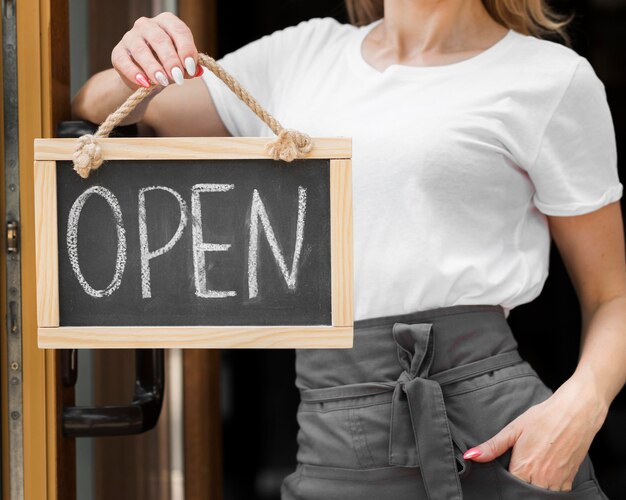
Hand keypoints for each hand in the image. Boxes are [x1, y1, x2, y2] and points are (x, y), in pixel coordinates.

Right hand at [111, 12, 202, 89]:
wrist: (144, 77)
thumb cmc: (166, 65)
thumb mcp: (180, 65)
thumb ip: (188, 67)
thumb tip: (198, 71)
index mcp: (166, 22)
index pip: (179, 30)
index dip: (186, 49)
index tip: (191, 68)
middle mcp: (147, 25)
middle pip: (160, 40)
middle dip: (171, 60)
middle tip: (178, 77)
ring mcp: (130, 37)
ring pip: (141, 50)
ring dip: (153, 67)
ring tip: (163, 81)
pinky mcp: (118, 53)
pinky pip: (125, 62)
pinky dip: (135, 73)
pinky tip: (145, 83)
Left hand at [462, 375, 607, 490]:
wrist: (576, 413)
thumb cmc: (543, 418)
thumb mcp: (514, 429)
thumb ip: (492, 447)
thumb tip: (470, 456)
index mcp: (524, 467)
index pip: (509, 487)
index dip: (505, 482)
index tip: (506, 472)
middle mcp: (541, 479)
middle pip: (524, 492)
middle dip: (519, 485)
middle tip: (520, 467)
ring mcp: (557, 482)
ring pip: (540, 495)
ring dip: (533, 486)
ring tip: (532, 469)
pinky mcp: (569, 481)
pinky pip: (556, 494)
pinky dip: (548, 487)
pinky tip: (544, 473)